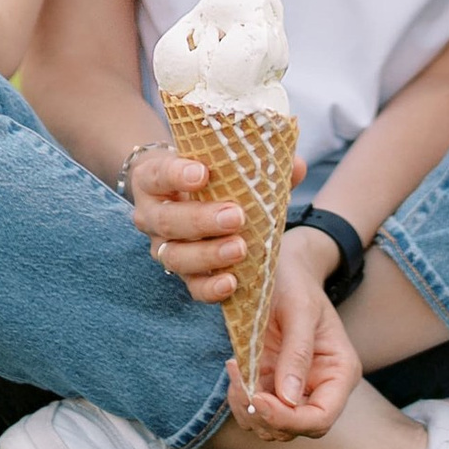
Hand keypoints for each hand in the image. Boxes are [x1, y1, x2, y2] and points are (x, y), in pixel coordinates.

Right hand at [126, 137, 307, 307]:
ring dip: (209, 255)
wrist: (186, 197)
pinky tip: (232, 282)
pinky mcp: (181, 274)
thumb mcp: (219, 162)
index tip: (202, 173)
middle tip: (235, 216)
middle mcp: (151, 215)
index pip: (159, 174)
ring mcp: (163, 247)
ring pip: (176, 257)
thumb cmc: (205, 173)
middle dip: (201, 220)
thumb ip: (257, 163)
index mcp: (154, 179)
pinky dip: (211, 287)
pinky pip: (192, 286)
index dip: (177, 174)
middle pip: (168, 221)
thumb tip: (297, 166)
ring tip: (240, 248)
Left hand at [223, 234, 361, 440]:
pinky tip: (235, 368)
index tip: (258, 400)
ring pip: (271, 426)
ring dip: (246, 409)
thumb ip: (297, 353)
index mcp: (340, 372)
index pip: (321, 418)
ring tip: (235, 371)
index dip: (288, 419)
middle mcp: (321, 388)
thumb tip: (289, 400)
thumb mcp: (299, 309)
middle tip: (240, 380)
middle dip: (264, 415)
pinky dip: (239, 398)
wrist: (282, 269)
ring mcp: (296, 389)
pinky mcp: (273, 385)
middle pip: (295, 428)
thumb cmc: (296, 282)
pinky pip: (255, 410)